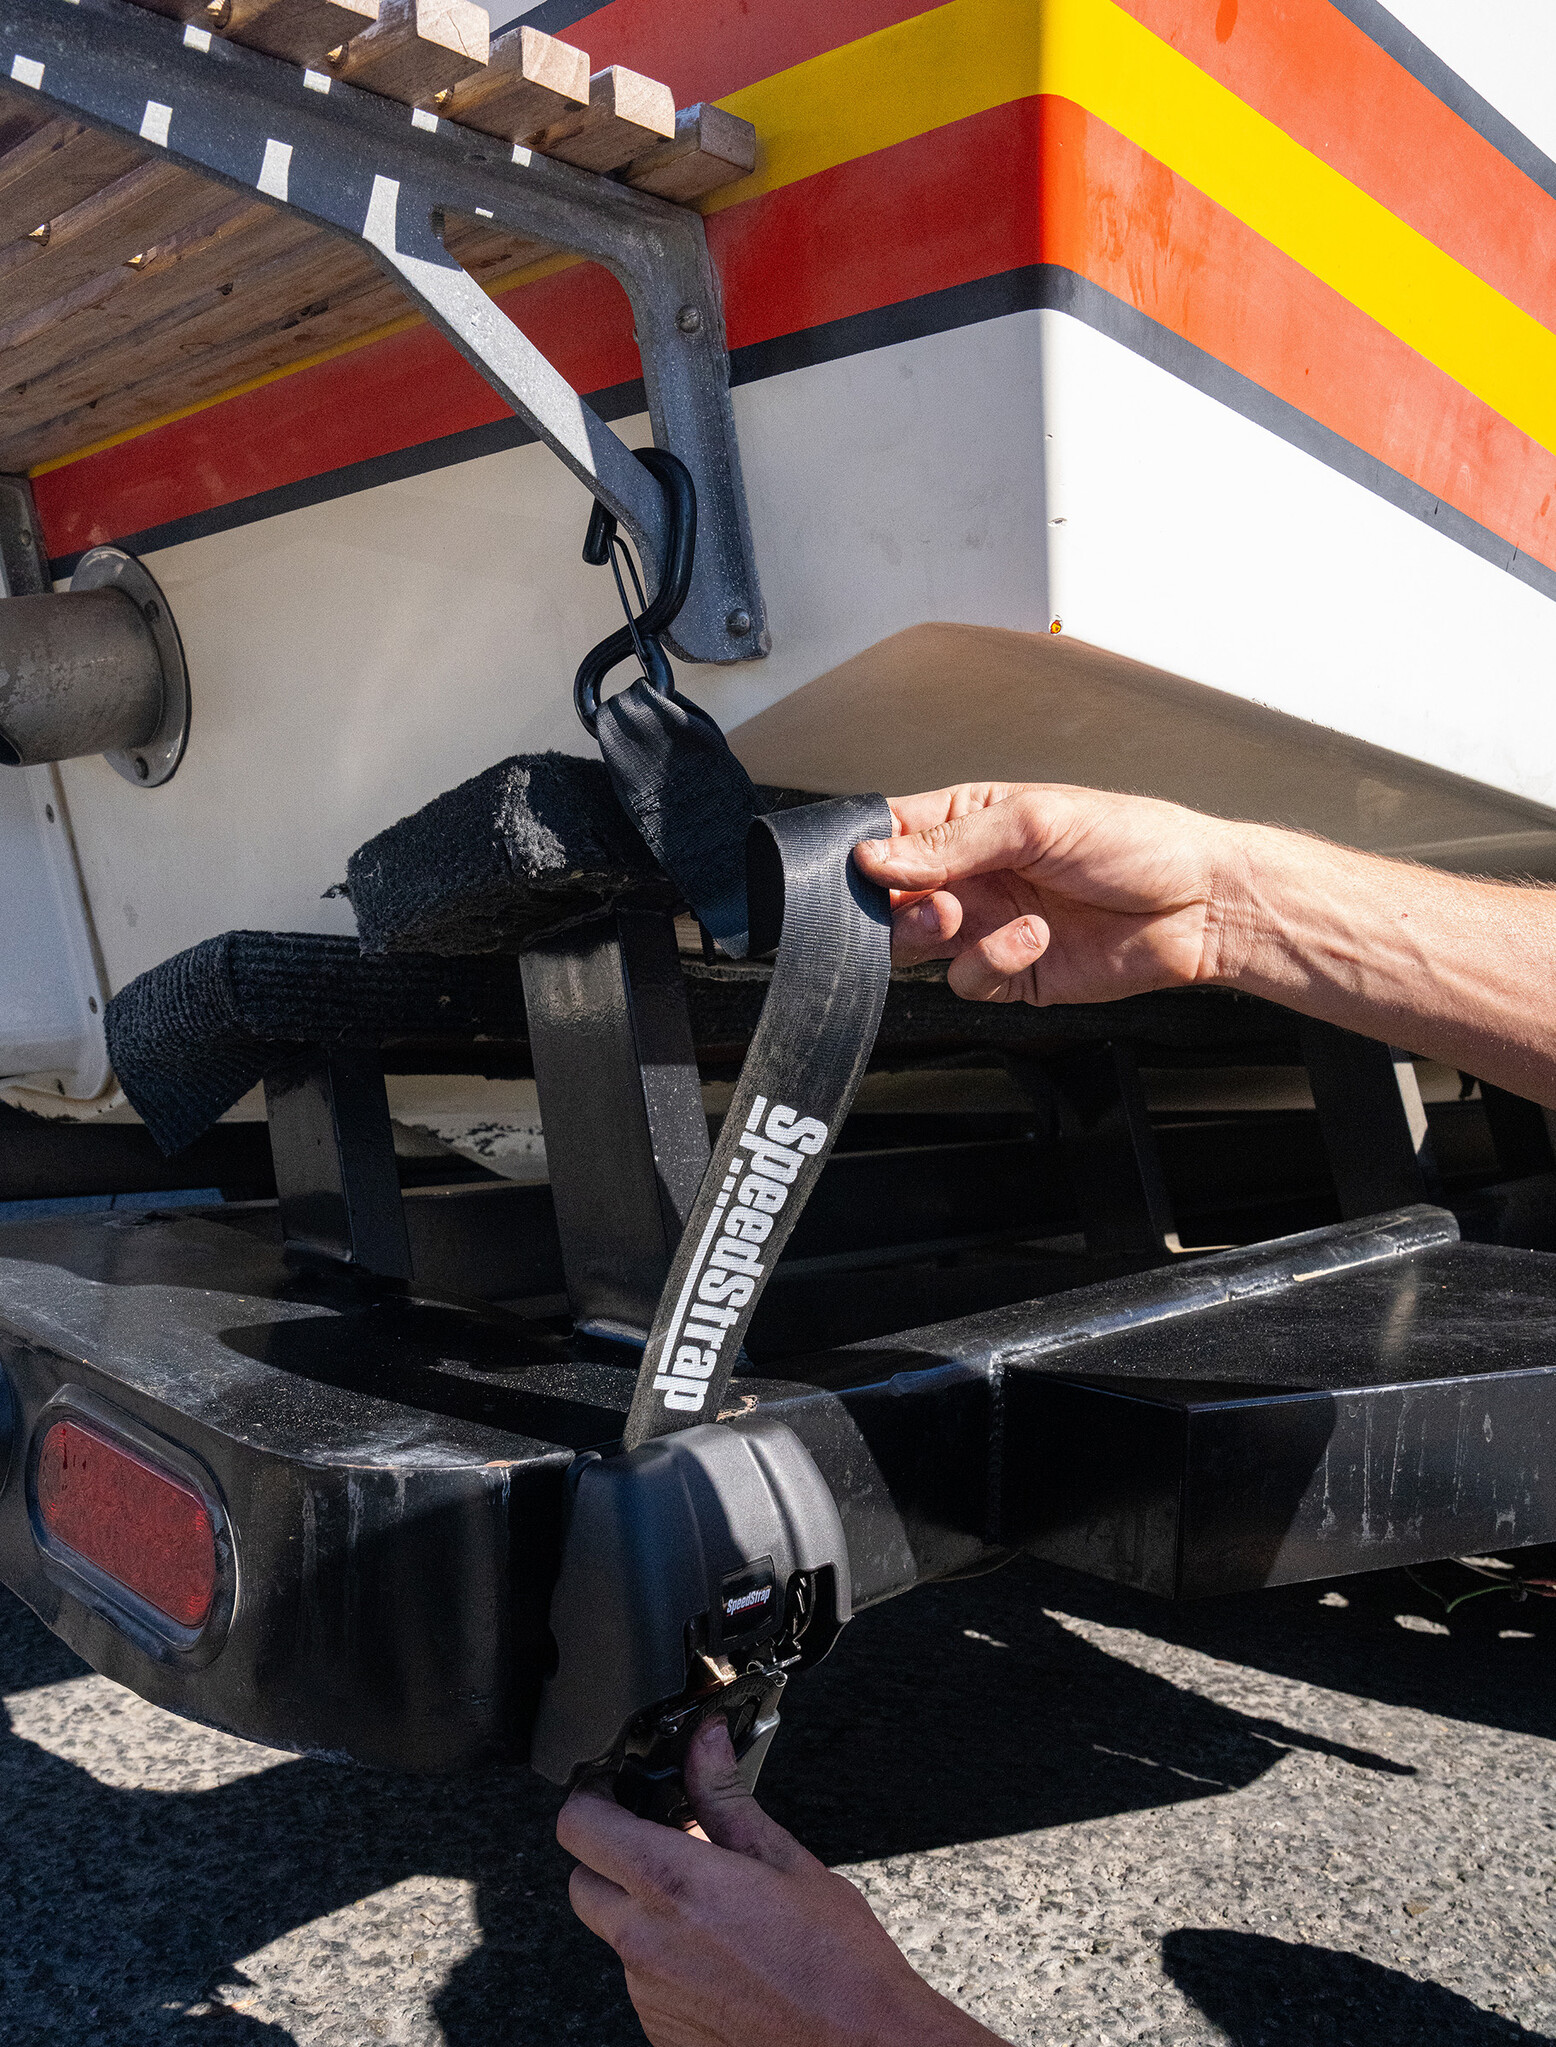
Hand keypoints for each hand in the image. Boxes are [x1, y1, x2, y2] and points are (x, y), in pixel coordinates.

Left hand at [558, 1717, 1007, 2046]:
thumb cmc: (836, 1963)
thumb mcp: (785, 1860)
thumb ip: (725, 1796)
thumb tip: (704, 1743)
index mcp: (673, 1885)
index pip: (579, 1825)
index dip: (592, 1796)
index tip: (616, 1788)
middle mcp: (645, 1943)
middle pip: (582, 1881)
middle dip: (612, 1854)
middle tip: (664, 1842)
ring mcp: (647, 1994)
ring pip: (614, 1932)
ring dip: (642, 1909)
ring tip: (711, 1907)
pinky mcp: (659, 2031)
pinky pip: (640, 1979)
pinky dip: (664, 1958)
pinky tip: (719, 1954)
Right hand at [852, 782, 1247, 1005]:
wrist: (1202, 905)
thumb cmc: (1139, 842)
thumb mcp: (1036, 821)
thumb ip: (950, 843)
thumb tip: (873, 857)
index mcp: (973, 822)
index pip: (893, 835)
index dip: (868, 853)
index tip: (861, 867)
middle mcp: (975, 876)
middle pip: (891, 899)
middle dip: (895, 905)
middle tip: (929, 901)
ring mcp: (990, 927)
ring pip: (917, 946)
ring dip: (932, 934)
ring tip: (966, 916)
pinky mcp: (1013, 975)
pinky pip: (966, 982)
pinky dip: (990, 963)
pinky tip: (1032, 939)